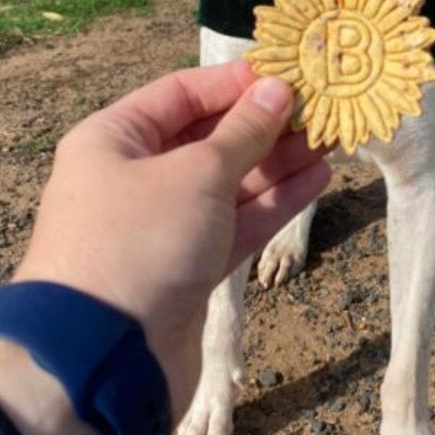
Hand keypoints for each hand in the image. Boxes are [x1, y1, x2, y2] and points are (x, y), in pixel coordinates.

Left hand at [14, 60, 329, 415]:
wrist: (103, 360)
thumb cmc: (141, 241)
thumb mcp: (196, 173)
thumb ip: (243, 132)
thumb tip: (277, 90)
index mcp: (115, 140)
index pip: (181, 94)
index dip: (235, 83)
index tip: (287, 74)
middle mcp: (134, 177)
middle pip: (208, 138)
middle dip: (264, 125)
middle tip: (320, 110)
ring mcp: (163, 225)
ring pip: (228, 183)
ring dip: (278, 162)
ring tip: (331, 141)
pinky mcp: (188, 267)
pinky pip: (234, 223)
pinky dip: (273, 203)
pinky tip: (316, 180)